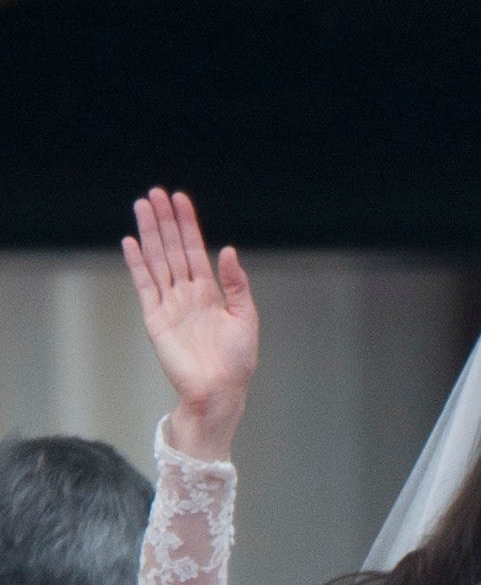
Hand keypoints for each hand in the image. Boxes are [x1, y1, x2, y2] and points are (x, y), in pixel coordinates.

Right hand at [122, 189, 259, 456]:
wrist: (218, 391)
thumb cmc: (237, 361)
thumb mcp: (245, 318)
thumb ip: (236, 284)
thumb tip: (228, 251)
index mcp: (210, 293)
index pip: (195, 250)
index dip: (188, 225)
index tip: (180, 199)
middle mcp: (188, 294)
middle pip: (172, 249)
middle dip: (165, 221)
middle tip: (155, 193)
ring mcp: (170, 304)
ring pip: (157, 261)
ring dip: (149, 234)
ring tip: (142, 206)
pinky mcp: (155, 318)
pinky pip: (144, 285)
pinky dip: (137, 264)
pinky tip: (131, 242)